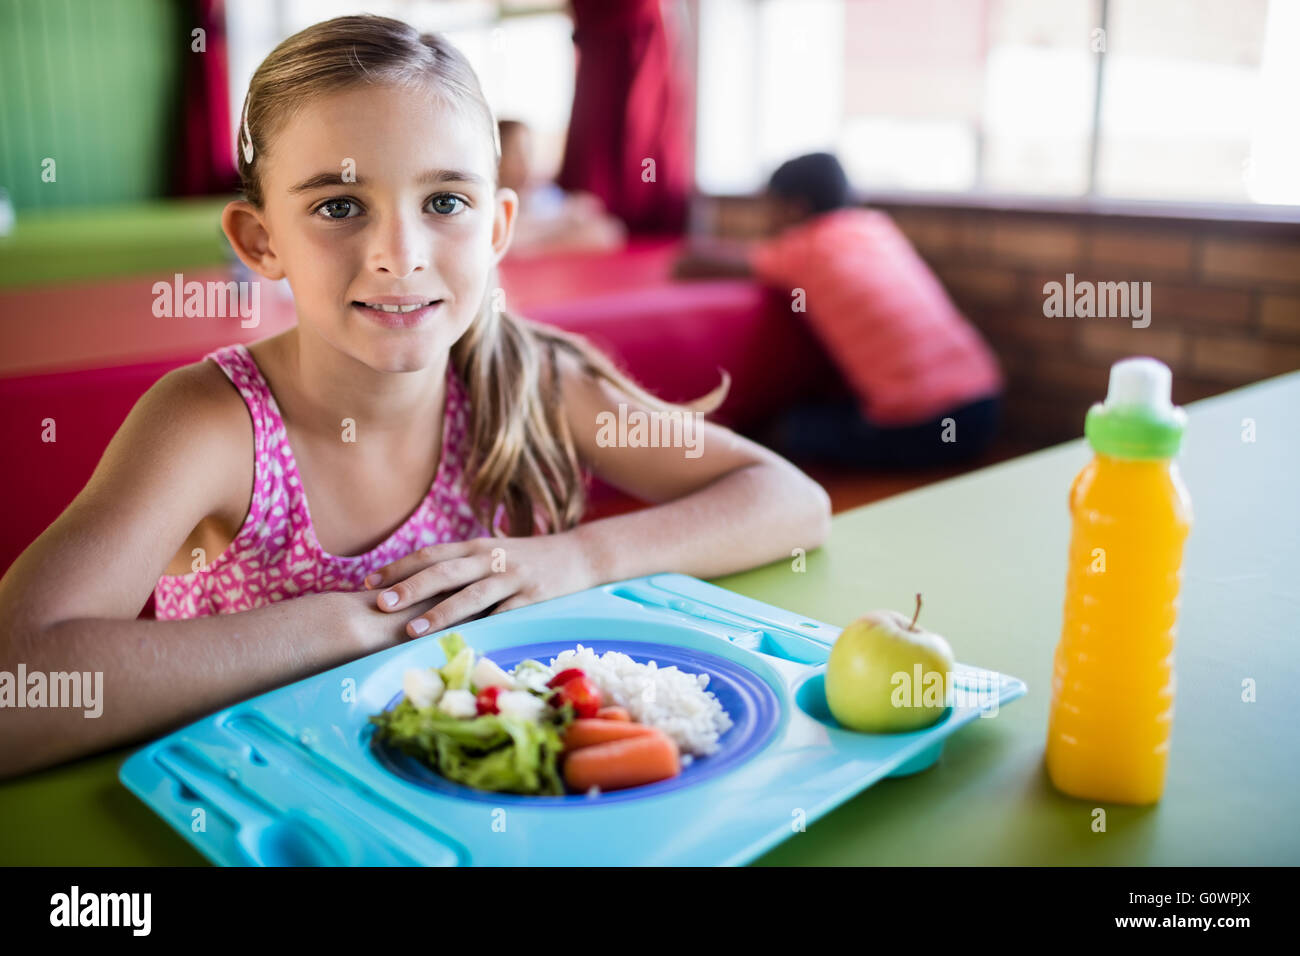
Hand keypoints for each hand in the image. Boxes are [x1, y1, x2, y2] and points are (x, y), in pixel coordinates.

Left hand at [361, 533, 598, 638]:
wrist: (579, 555)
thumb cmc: (526, 560)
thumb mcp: (491, 554)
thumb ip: (460, 566)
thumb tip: (413, 587)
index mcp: (477, 546)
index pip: (431, 554)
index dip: (399, 567)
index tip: (369, 584)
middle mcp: (491, 558)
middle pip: (445, 571)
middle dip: (410, 588)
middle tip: (380, 604)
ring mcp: (514, 577)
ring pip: (471, 594)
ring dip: (439, 612)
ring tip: (411, 629)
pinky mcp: (534, 598)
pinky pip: (505, 614)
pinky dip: (483, 627)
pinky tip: (463, 642)